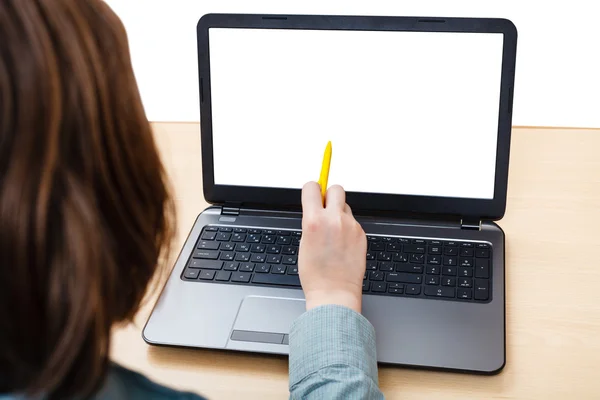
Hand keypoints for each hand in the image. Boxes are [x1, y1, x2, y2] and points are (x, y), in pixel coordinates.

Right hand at [298, 182, 366, 312]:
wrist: (334, 292)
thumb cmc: (316, 275)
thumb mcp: (303, 243)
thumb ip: (310, 222)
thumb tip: (315, 210)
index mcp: (314, 221)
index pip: (312, 187)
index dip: (311, 190)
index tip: (312, 194)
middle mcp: (334, 220)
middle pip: (336, 189)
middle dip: (329, 195)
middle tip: (325, 207)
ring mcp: (351, 226)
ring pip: (345, 207)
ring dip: (339, 214)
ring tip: (334, 233)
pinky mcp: (361, 234)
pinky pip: (353, 222)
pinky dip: (348, 229)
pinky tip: (343, 244)